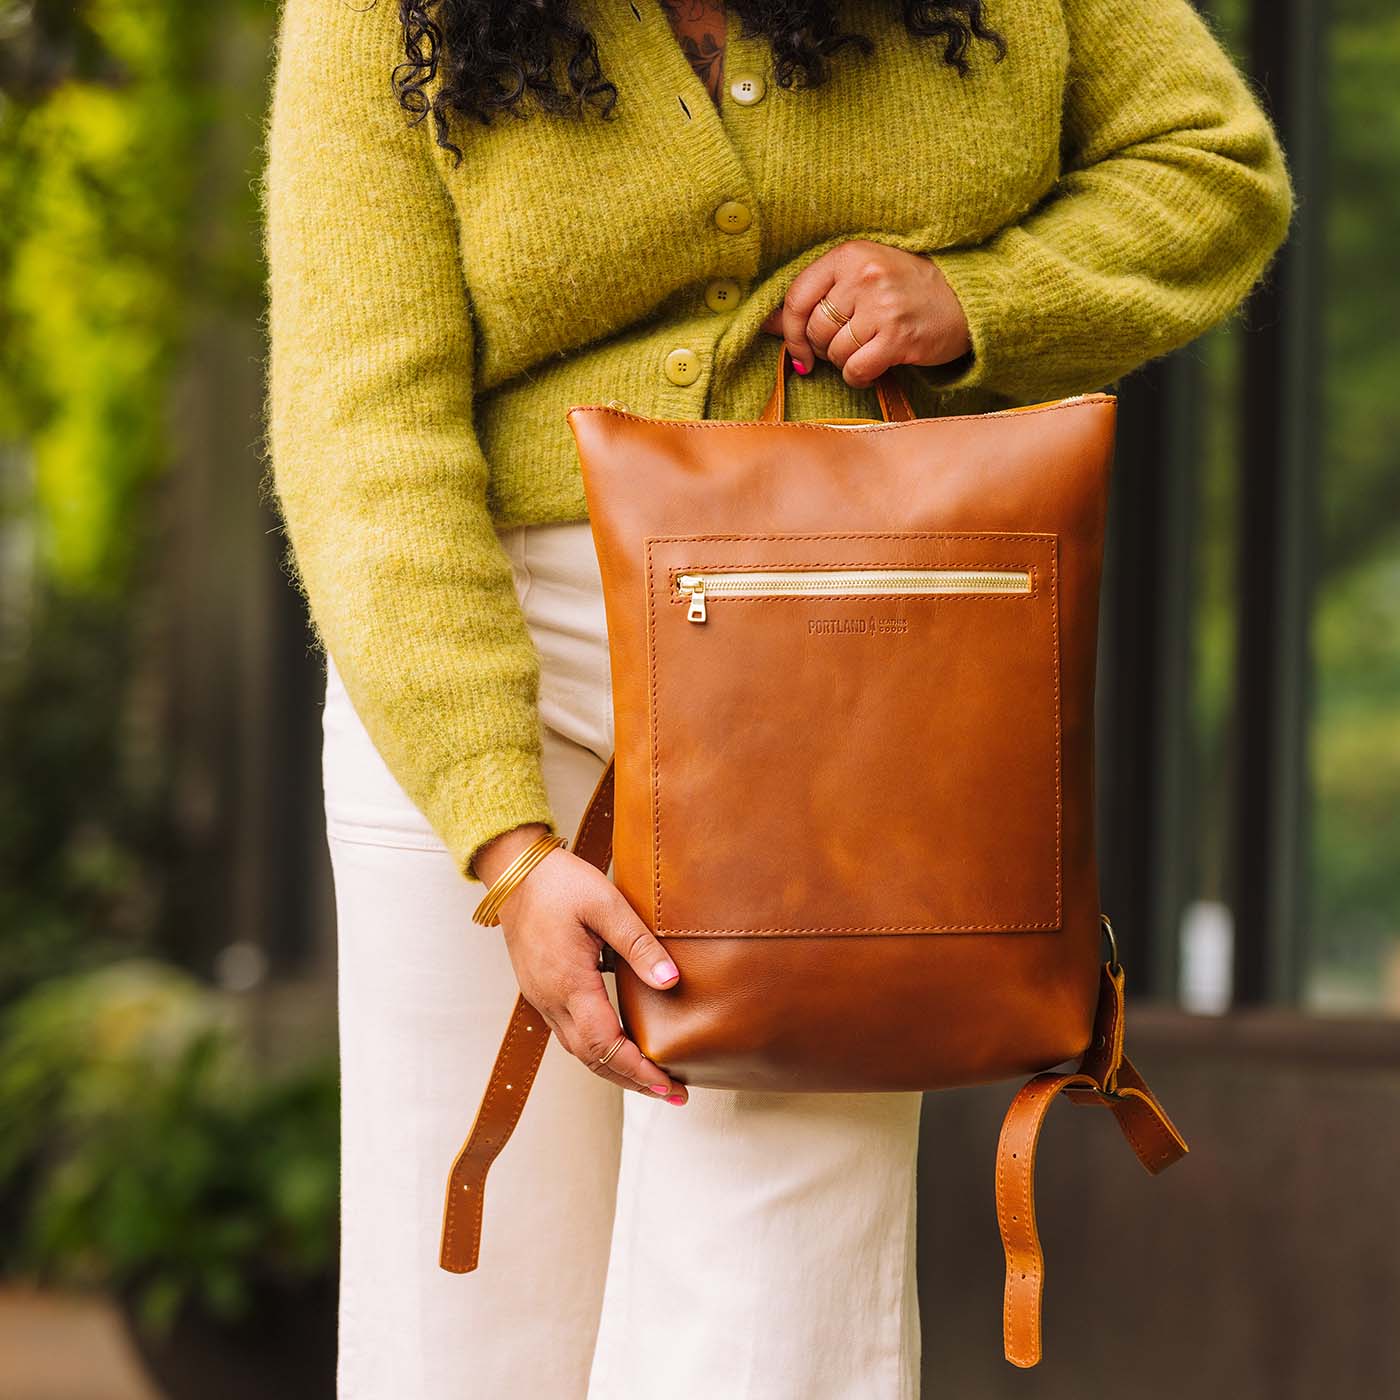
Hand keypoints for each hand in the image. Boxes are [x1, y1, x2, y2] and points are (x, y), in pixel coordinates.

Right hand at [473, 824, 688, 1104]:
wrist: (513, 871)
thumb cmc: (558, 882)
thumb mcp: (606, 904)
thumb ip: (639, 945)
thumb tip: (671, 982)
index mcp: (569, 983)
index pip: (607, 1045)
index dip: (639, 1071)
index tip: (669, 1086)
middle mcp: (551, 999)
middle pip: (593, 1059)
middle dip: (633, 1081)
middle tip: (672, 1093)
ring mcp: (542, 997)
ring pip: (579, 1050)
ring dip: (615, 1069)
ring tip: (650, 1078)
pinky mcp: (541, 989)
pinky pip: (569, 1033)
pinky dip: (597, 1050)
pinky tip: (618, 1045)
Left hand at [758, 238, 970, 389]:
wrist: (966, 299)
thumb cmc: (908, 289)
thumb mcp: (863, 276)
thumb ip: (817, 295)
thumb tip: (764, 324)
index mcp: (849, 255)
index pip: (797, 297)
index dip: (789, 331)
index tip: (798, 349)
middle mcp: (863, 276)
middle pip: (815, 329)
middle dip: (824, 349)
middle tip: (848, 346)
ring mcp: (881, 307)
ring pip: (835, 353)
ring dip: (845, 363)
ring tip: (867, 351)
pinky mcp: (897, 337)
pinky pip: (856, 370)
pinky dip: (860, 377)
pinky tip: (874, 368)